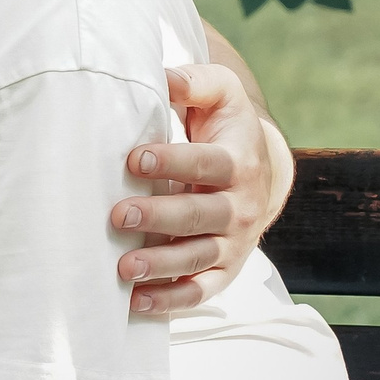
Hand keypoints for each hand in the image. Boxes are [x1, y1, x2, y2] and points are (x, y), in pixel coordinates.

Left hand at [110, 60, 288, 313]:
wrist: (261, 170)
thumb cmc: (225, 127)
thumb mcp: (220, 93)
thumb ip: (193, 82)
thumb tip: (162, 77)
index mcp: (238, 161)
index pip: (206, 163)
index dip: (173, 162)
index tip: (135, 158)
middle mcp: (240, 206)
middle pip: (200, 215)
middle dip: (159, 217)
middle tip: (118, 216)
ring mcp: (233, 242)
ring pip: (198, 258)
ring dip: (162, 265)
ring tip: (124, 267)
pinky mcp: (224, 270)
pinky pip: (200, 291)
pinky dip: (170, 301)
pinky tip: (136, 302)